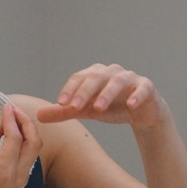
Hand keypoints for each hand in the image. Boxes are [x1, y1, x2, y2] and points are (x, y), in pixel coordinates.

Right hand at [0, 104, 41, 187]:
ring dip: (27, 131)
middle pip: (34, 143)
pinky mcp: (21, 180)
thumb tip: (4, 118)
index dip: (11, 119)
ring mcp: (22, 180)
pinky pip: (28, 156)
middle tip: (14, 110)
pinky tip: (14, 132)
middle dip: (26, 123)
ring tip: (14, 118)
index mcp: (5, 170)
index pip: (15, 138)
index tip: (6, 106)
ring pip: (34, 149)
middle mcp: (19, 176)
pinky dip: (24, 142)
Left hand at [36, 63, 169, 128]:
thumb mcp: (86, 111)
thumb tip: (39, 115)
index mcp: (95, 74)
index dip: (70, 89)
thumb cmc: (112, 107)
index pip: (79, 77)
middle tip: (75, 107)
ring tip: (98, 108)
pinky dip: (136, 95)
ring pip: (118, 80)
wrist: (141, 113)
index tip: (61, 103)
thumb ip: (65, 112)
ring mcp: (130, 78)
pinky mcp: (147, 87)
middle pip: (96, 76)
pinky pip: (142, 88)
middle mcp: (111, 72)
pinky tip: (130, 105)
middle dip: (84, 91)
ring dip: (107, 93)